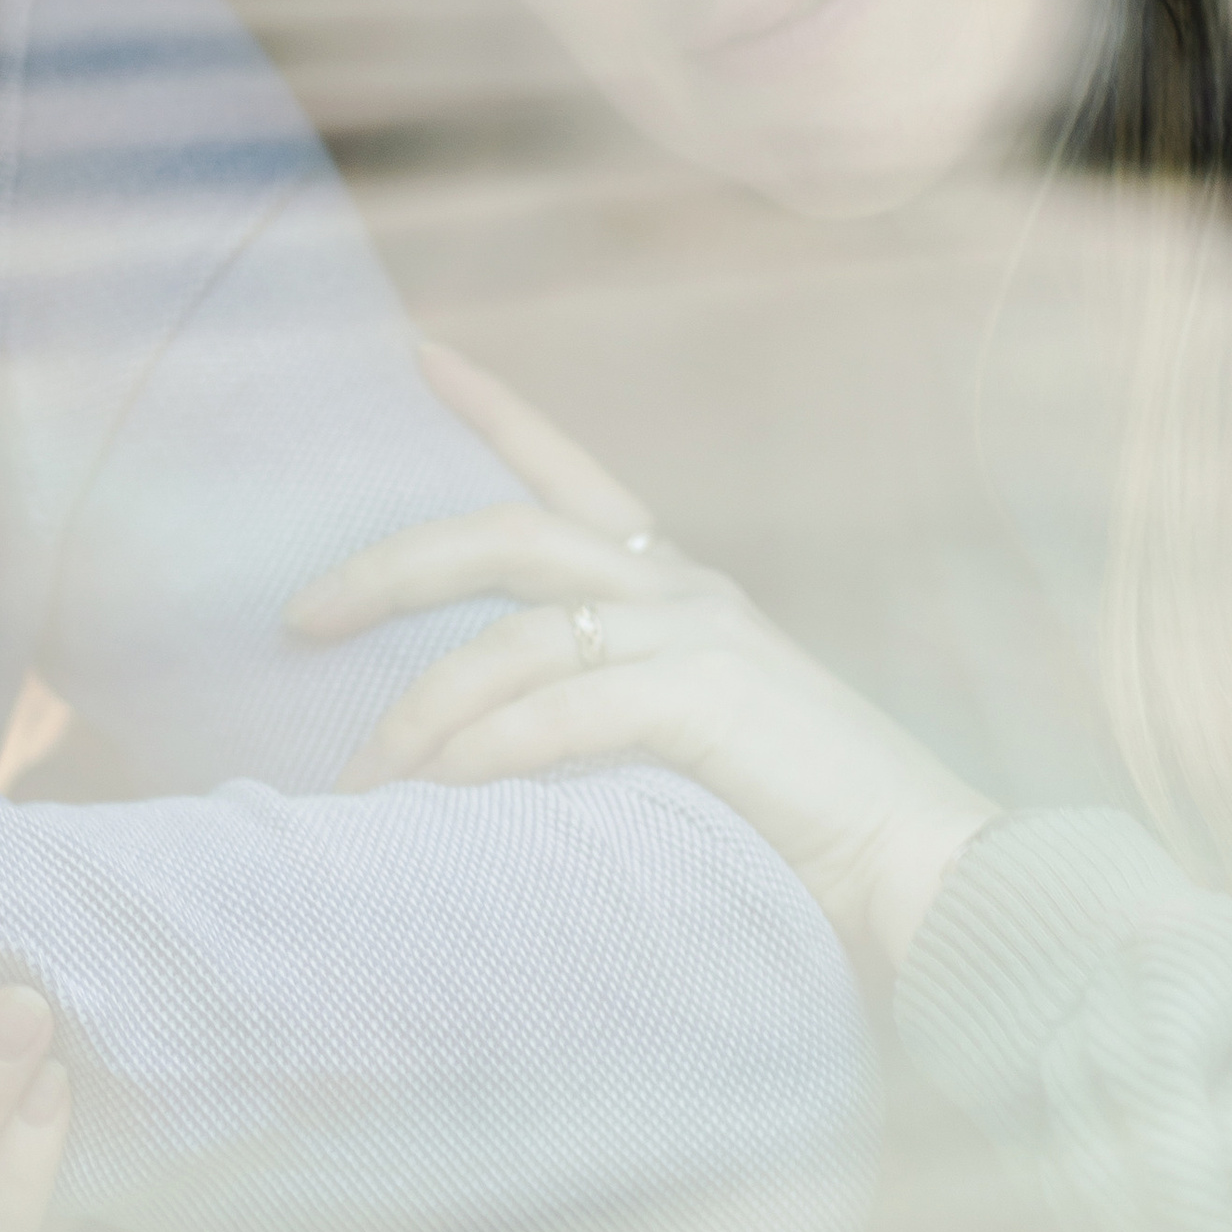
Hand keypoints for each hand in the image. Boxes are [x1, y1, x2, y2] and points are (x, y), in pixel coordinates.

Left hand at [285, 341, 998, 976]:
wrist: (931, 879)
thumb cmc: (808, 831)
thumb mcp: (698, 743)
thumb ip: (609, 713)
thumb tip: (486, 744)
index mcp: (682, 587)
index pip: (570, 471)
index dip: (494, 408)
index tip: (418, 351)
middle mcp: (684, 590)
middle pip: (504, 536)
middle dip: (390, 568)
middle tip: (299, 612)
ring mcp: (698, 637)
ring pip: (515, 639)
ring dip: (423, 712)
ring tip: (361, 781)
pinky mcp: (709, 701)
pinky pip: (564, 712)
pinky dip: (490, 750)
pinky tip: (441, 792)